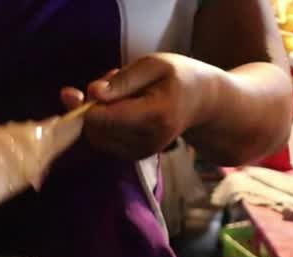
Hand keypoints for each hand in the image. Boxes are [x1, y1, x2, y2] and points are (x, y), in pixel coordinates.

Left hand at [61, 53, 216, 160]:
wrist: (202, 103)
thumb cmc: (178, 78)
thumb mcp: (154, 65)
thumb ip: (123, 80)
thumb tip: (92, 93)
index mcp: (154, 117)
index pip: (104, 119)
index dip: (90, 104)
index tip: (99, 85)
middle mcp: (146, 142)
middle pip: (95, 130)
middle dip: (94, 106)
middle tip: (113, 81)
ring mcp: (139, 153)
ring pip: (96, 136)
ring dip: (99, 114)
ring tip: (123, 93)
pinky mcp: (133, 156)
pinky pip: (103, 141)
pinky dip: (105, 124)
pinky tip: (123, 108)